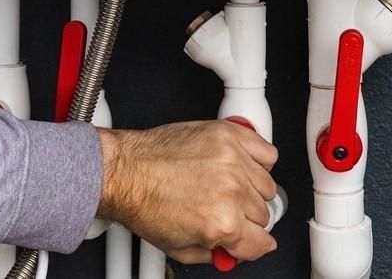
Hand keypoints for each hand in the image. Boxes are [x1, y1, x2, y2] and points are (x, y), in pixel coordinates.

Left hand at [96, 121, 278, 264]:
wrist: (124, 171)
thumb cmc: (143, 203)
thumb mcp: (179, 249)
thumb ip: (215, 254)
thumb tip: (233, 251)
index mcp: (223, 223)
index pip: (261, 242)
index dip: (252, 244)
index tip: (251, 239)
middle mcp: (232, 191)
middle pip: (264, 213)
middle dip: (245, 218)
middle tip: (227, 212)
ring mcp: (232, 160)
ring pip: (267, 184)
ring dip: (251, 189)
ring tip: (227, 188)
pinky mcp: (227, 135)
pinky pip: (266, 152)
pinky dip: (259, 159)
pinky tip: (241, 165)